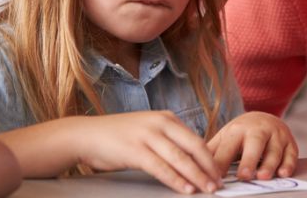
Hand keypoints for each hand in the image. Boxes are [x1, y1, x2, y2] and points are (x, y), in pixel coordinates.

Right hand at [74, 111, 221, 193]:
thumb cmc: (117, 136)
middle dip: (209, 168)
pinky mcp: (135, 150)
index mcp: (167, 118)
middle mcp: (160, 123)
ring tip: (208, 189)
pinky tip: (185, 189)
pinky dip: (176, 180)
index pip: (196, 139)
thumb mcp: (148, 130)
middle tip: (219, 184)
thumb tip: (191, 159)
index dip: (211, 158)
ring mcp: (148, 135)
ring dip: (197, 176)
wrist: (86, 135)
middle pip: (194, 147)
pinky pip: (161, 168)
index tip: (220, 173)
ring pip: (180, 158)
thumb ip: (168, 140)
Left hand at [207, 111, 297, 180]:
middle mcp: (258, 130)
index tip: (216, 177)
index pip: (228, 147)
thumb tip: (195, 167)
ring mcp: (276, 136)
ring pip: (274, 150)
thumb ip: (213, 152)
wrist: (264, 118)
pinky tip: (283, 173)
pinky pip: (291, 154)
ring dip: (270, 164)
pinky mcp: (290, 143)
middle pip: (254, 144)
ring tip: (263, 176)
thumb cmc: (241, 134)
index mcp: (238, 130)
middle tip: (244, 176)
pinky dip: (288, 164)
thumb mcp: (225, 138)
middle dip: (249, 160)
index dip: (221, 162)